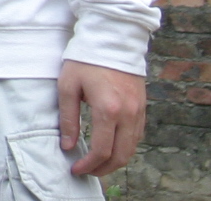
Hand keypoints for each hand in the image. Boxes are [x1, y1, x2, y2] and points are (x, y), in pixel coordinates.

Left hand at [59, 60, 145, 176]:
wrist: (112, 39)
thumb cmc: (85, 60)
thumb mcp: (68, 86)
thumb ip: (68, 118)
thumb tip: (68, 146)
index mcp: (108, 110)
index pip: (101, 150)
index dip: (88, 165)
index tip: (75, 169)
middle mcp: (128, 115)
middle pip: (120, 156)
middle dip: (102, 169)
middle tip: (86, 171)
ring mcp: (139, 112)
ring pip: (131, 149)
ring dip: (115, 161)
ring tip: (96, 163)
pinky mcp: (143, 108)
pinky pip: (137, 137)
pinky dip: (124, 148)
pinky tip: (110, 147)